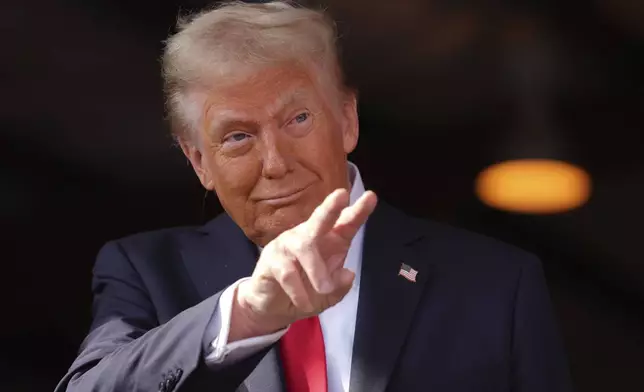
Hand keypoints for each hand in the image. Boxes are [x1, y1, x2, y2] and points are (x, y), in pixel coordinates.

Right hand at [229, 188, 376, 340]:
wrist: (273, 307)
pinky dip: (299, 292)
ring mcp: (287, 245)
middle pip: (320, 219)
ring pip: (305, 246)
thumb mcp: (329, 296)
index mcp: (329, 241)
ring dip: (317, 270)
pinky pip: (288, 272)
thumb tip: (348, 274)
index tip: (371, 196)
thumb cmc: (306, 292)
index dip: (358, 211)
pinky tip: (303, 302)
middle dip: (331, 207)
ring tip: (324, 289)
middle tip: (341, 195)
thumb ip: (340, 287)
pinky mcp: (270, 258)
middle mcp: (308, 236)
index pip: (345, 223)